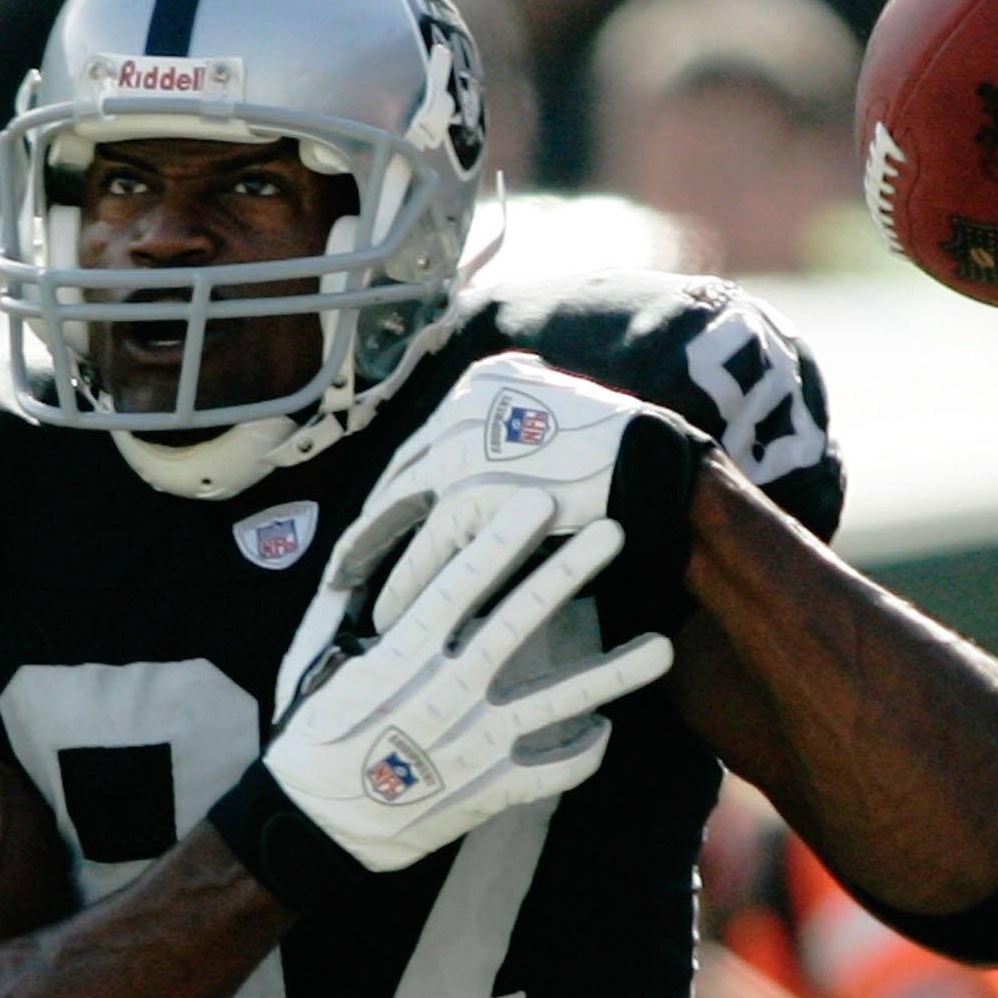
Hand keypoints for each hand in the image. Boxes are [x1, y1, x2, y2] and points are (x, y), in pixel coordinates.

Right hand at [248, 488, 670, 881]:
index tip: (536, 501)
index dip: (497, 542)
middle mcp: (441, 696)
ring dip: (613, 673)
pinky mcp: (487, 793)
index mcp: (397, 660)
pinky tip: (604, 728)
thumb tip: (361, 558)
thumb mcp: (322, 669)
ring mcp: (470, 747)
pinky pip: (551, 771)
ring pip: (555, 703)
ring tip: (663, 647)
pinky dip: (584, 752)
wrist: (312, 830)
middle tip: (613, 531)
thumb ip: (351, 617)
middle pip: (515, 625)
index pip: (455, 588)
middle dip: (565, 574)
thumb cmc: (312, 741)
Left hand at [274, 353, 696, 708]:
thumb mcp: (553, 413)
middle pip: (398, 478)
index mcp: (482, 382)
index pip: (421, 445)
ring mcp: (467, 451)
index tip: (371, 525)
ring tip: (351, 598)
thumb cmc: (614, 454)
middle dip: (368, 527)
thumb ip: (507, 428)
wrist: (657, 467)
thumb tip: (462, 461)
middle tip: (339, 568)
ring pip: (400, 515)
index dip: (394, 491)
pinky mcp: (478, 498)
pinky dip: (404, 584)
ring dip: (371, 560)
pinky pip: (427, 550)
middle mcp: (464, 409)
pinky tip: (388, 614)